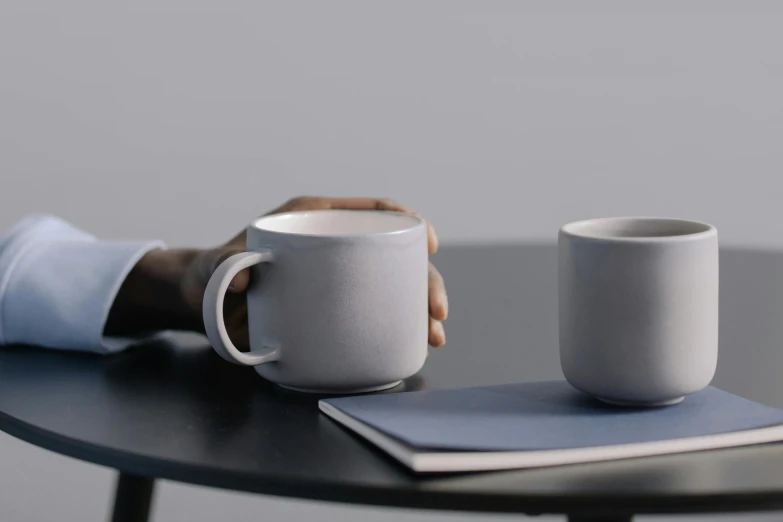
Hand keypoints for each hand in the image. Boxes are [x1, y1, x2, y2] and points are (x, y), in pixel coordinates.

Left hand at [178, 196, 447, 347]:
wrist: (203, 308)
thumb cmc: (210, 277)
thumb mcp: (215, 269)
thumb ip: (225, 268)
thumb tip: (247, 278)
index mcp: (314, 218)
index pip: (372, 210)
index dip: (408, 221)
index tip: (429, 243)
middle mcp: (333, 245)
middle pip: (394, 254)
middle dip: (424, 279)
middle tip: (436, 309)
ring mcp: (338, 278)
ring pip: (392, 285)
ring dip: (420, 308)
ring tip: (435, 334)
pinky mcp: (335, 307)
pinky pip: (376, 311)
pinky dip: (399, 326)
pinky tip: (417, 344)